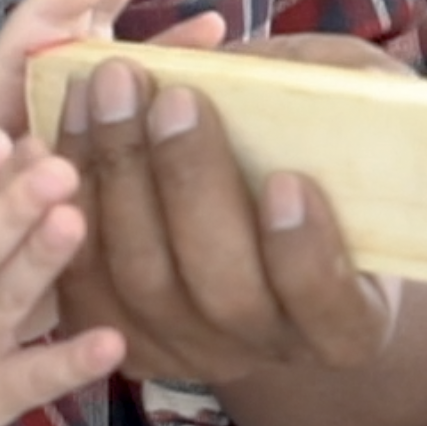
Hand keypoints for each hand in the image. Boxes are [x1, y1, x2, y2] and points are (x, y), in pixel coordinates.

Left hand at [49, 34, 407, 387]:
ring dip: (119, 177)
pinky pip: (83, 278)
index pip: (328, 304)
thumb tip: (285, 72)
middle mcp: (269, 351)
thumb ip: (338, 97)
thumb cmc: (324, 163)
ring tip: (110, 88)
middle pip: (224, 293)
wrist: (265, 231)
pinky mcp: (123, 335)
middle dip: (191, 187)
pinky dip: (72, 196)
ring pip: (140, 285)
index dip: (304, 253)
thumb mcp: (354, 126)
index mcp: (349, 320)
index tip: (286, 179)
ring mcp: (190, 353)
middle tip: (173, 98)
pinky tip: (74, 121)